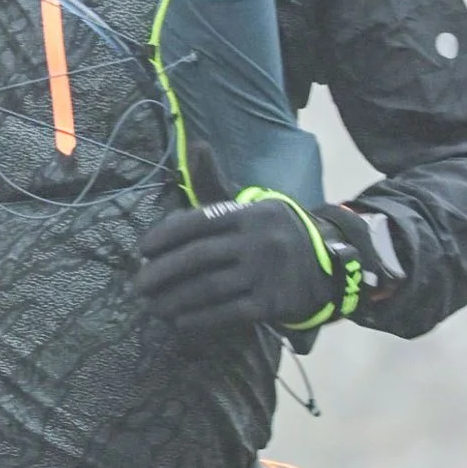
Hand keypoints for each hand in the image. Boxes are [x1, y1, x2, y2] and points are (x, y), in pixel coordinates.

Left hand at [135, 195, 366, 339]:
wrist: (329, 267)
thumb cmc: (276, 235)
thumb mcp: (254, 206)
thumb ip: (218, 184)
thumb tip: (196, 145)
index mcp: (250, 213)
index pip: (198, 221)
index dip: (165, 236)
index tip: (142, 250)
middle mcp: (258, 240)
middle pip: (197, 257)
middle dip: (161, 273)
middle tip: (137, 286)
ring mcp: (266, 273)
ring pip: (208, 288)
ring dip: (173, 300)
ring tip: (153, 308)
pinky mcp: (272, 303)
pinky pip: (226, 313)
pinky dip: (199, 319)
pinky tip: (180, 322)